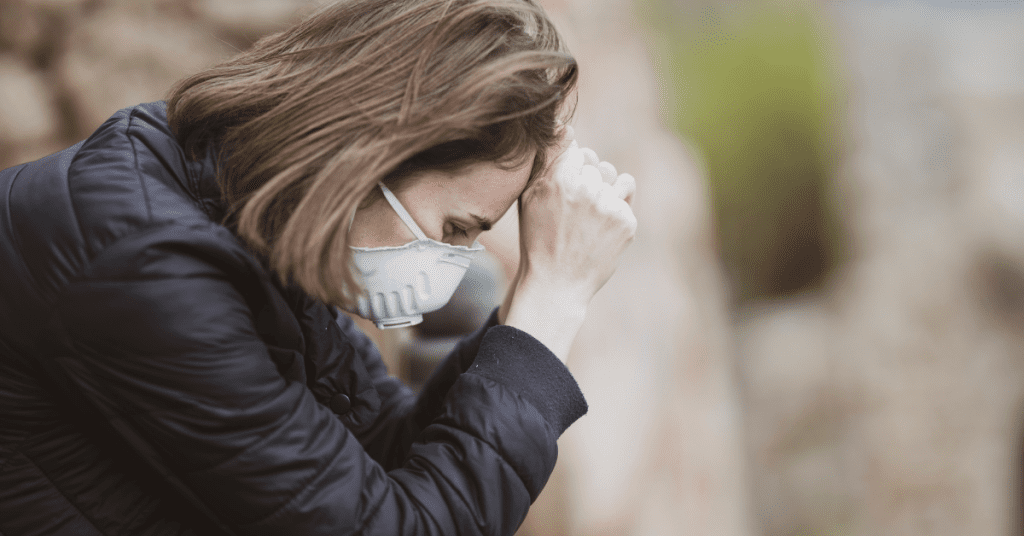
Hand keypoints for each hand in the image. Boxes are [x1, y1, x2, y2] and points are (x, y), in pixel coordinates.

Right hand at [516, 128, 636, 304]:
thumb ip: (548, 160)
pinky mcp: (626, 223)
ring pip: (616, 179)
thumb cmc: (539, 239)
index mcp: (559, 179)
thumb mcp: (530, 198)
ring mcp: (608, 206)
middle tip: (574, 215)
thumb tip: (568, 127)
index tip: (565, 194)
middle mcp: (585, 189)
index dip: (571, 172)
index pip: (577, 151)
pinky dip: (617, 210)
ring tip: (590, 219)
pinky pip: (627, 197)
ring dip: (607, 192)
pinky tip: (601, 230)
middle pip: (596, 166)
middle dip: (588, 184)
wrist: (556, 284)